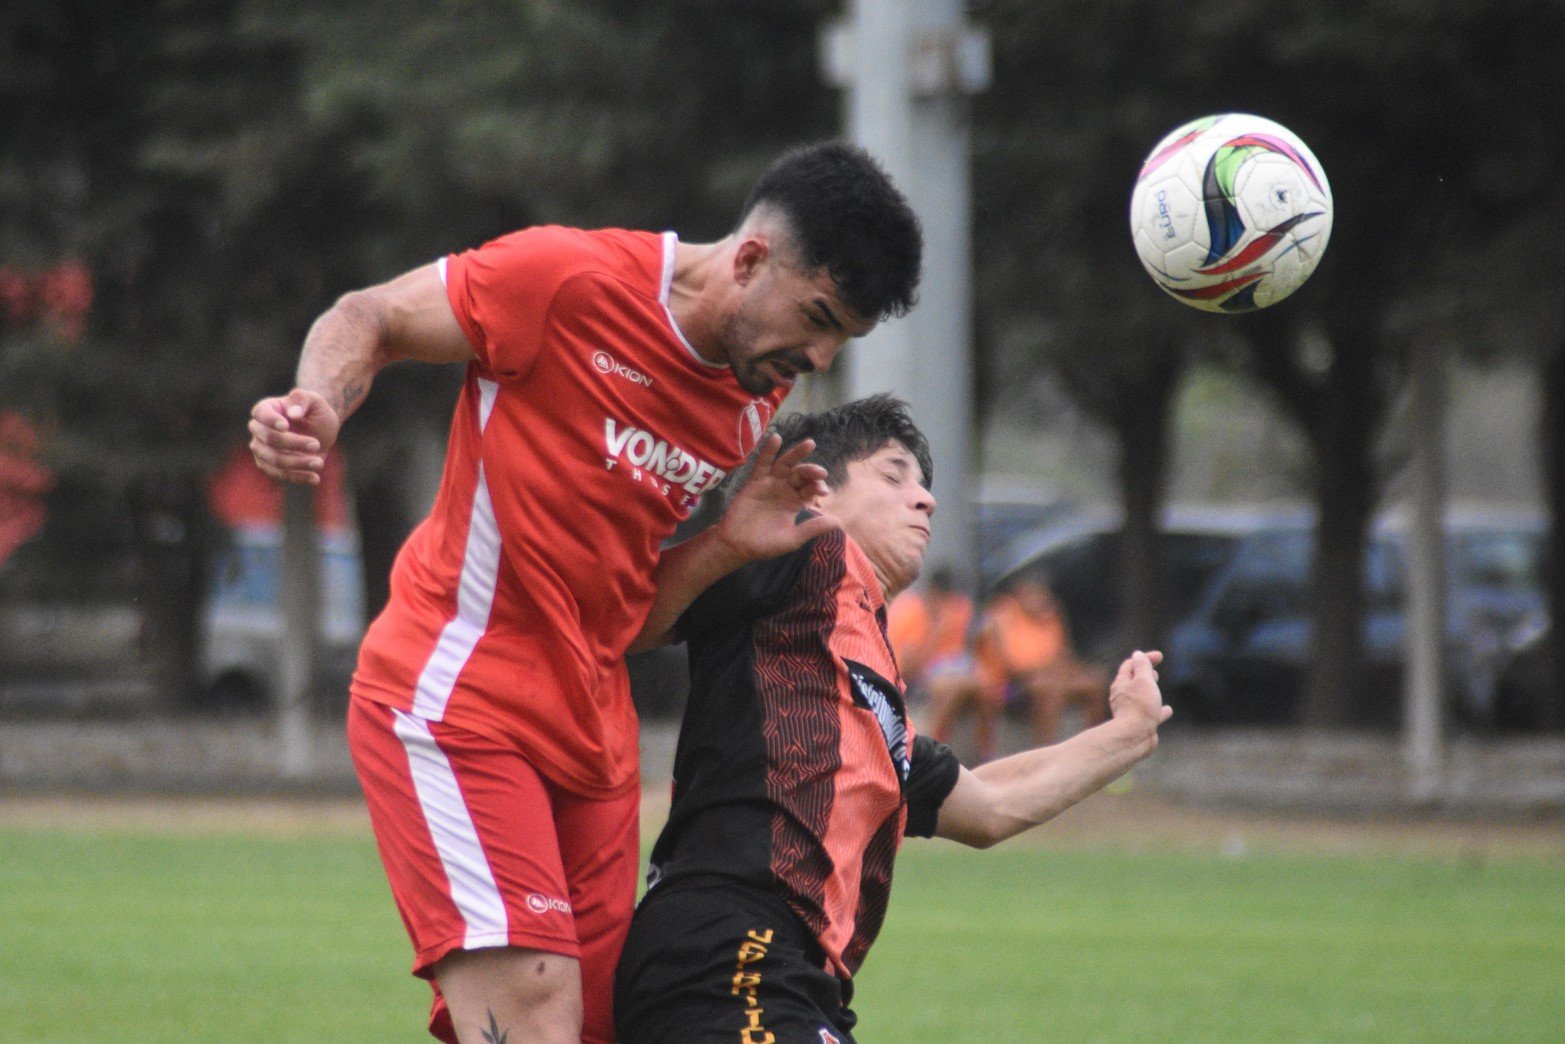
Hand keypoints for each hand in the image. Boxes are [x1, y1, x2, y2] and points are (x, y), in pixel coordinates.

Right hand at [247, 388, 340, 484]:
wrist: (320, 430)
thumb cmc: (315, 411)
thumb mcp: (315, 400)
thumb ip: (302, 400)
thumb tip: (293, 413)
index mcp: (266, 408)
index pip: (261, 413)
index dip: (270, 420)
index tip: (285, 426)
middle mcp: (259, 429)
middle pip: (268, 439)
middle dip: (293, 444)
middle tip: (316, 444)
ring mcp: (262, 449)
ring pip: (274, 460)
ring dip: (297, 463)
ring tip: (319, 463)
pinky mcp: (269, 466)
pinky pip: (279, 475)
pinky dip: (298, 477)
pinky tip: (315, 478)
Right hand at [711, 434, 840, 564]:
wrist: (737, 545)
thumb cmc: (765, 544)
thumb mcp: (792, 539)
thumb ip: (813, 528)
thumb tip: (839, 522)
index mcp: (796, 502)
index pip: (811, 489)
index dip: (818, 487)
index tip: (822, 491)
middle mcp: (786, 490)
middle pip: (801, 474)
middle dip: (811, 471)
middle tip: (820, 472)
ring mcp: (771, 483)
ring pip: (786, 465)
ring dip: (797, 454)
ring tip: (809, 444)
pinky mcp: (755, 481)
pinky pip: (763, 463)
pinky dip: (769, 451)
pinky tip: (776, 438)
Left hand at [1107, 649, 1171, 730]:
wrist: (1134, 737)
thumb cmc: (1139, 707)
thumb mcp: (1143, 681)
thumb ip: (1142, 667)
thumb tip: (1137, 654)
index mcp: (1121, 684)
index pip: (1131, 664)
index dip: (1144, 658)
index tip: (1160, 656)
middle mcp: (1122, 697)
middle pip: (1132, 681)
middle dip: (1143, 674)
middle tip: (1154, 671)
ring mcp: (1129, 711)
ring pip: (1140, 697)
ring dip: (1149, 691)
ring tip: (1156, 686)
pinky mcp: (1138, 724)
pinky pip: (1149, 714)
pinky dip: (1158, 710)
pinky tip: (1168, 710)